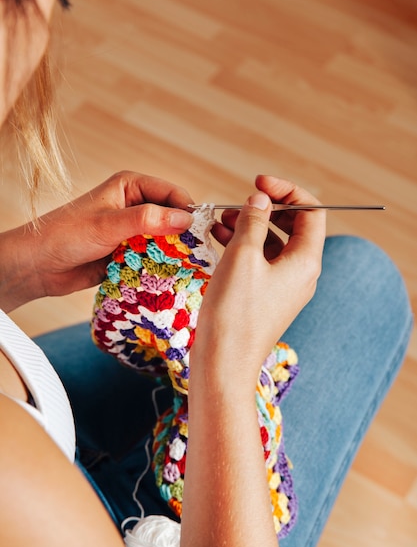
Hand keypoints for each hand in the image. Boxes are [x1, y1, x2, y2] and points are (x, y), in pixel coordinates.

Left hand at [0, 171, 192, 311]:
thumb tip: (186, 219)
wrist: (38, 266)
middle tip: (197, 255)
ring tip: (186, 268)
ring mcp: (132, 231)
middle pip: (172, 218)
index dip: (188, 210)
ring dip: (173, 254)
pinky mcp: (128, 253)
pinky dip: (161, 267)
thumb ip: (148, 220)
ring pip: (165, 241)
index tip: (201, 232)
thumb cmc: (66, 235)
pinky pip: (153, 259)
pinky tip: (169, 277)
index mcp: (131, 187)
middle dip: (183, 235)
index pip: (172, 194)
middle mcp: (135, 207)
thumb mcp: (109, 224)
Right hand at [190, 175, 325, 395]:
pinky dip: (243, 245)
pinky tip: (219, 238)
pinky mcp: (265, 296)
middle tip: (240, 200)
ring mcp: (283, 286)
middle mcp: (301, 273)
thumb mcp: (243, 256)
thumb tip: (260, 199)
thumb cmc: (235, 312)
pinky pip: (260, 261)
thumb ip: (253, 221)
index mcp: (305, 261)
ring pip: (273, 243)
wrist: (224, 363)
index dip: (287, 191)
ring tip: (221, 218)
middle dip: (267, 208)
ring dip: (251, 225)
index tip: (259, 182)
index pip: (312, 212)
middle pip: (294, 226)